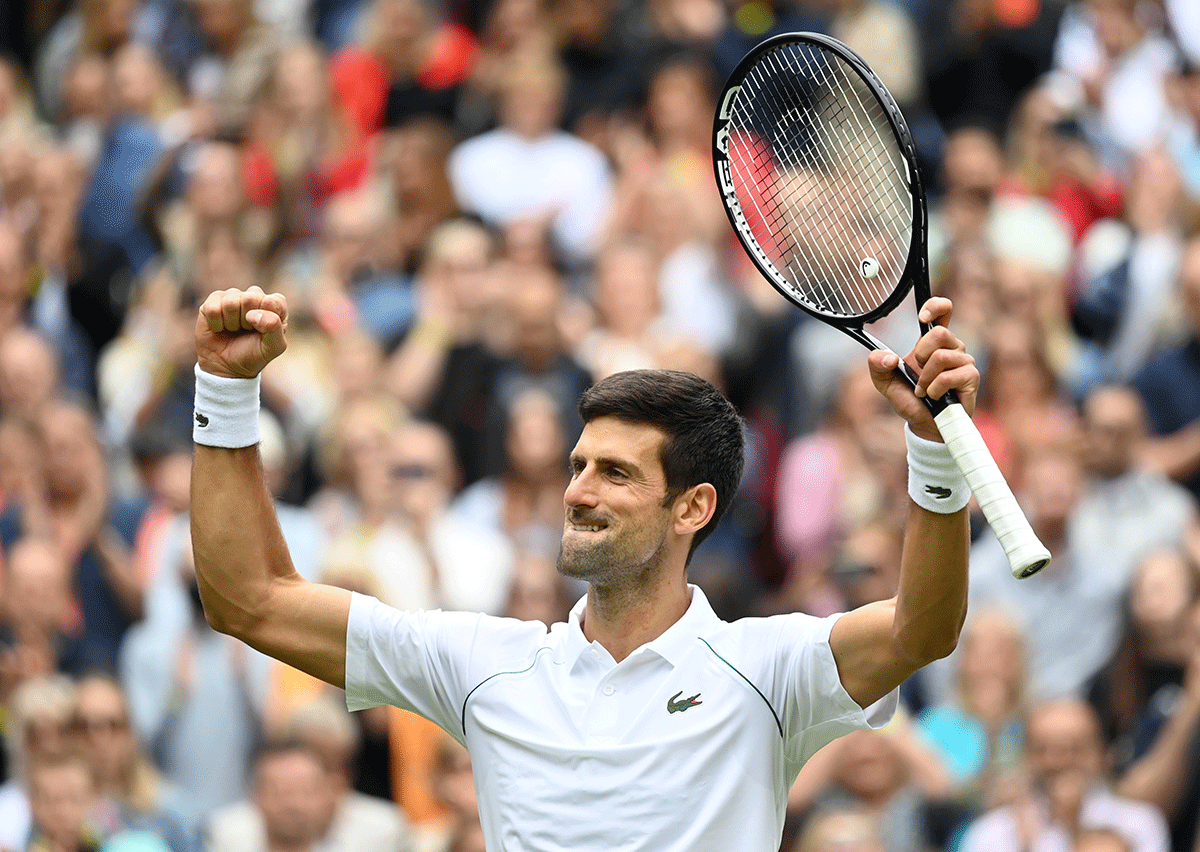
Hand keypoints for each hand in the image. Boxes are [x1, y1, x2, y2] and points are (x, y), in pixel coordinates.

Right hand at [195, 286, 288, 378]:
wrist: (226, 367)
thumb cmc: (253, 354)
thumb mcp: (273, 347)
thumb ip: (274, 328)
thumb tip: (254, 314)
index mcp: (274, 305)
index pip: (274, 301)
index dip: (266, 320)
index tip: (262, 332)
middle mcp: (254, 296)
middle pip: (250, 298)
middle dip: (247, 321)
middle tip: (246, 331)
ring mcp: (232, 296)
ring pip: (230, 302)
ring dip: (231, 323)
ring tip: (234, 330)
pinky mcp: (213, 301)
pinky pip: (213, 308)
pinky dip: (216, 324)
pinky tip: (220, 328)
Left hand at [867, 297, 978, 442]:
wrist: (923, 424)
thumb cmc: (909, 399)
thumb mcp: (884, 381)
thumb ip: (877, 365)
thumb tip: (888, 357)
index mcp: (932, 342)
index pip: (943, 311)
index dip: (936, 306)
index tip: (922, 317)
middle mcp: (951, 347)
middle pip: (940, 332)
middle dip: (921, 353)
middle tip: (918, 370)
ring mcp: (964, 362)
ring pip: (942, 357)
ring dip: (925, 378)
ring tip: (923, 390)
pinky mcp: (971, 378)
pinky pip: (949, 376)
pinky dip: (935, 388)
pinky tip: (934, 396)